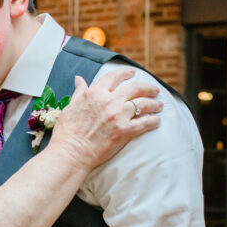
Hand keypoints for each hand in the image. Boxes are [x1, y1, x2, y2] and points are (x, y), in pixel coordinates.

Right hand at [48, 69, 162, 170]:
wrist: (71, 152)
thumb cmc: (67, 132)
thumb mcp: (71, 106)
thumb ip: (79, 92)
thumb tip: (79, 79)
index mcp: (95, 93)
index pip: (114, 77)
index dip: (125, 73)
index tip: (132, 73)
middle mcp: (109, 101)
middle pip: (134, 88)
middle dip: (147, 87)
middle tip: (154, 90)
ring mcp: (118, 116)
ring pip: (142, 104)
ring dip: (153, 104)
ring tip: (159, 105)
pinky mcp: (124, 131)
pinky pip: (144, 123)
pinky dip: (153, 121)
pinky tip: (157, 121)